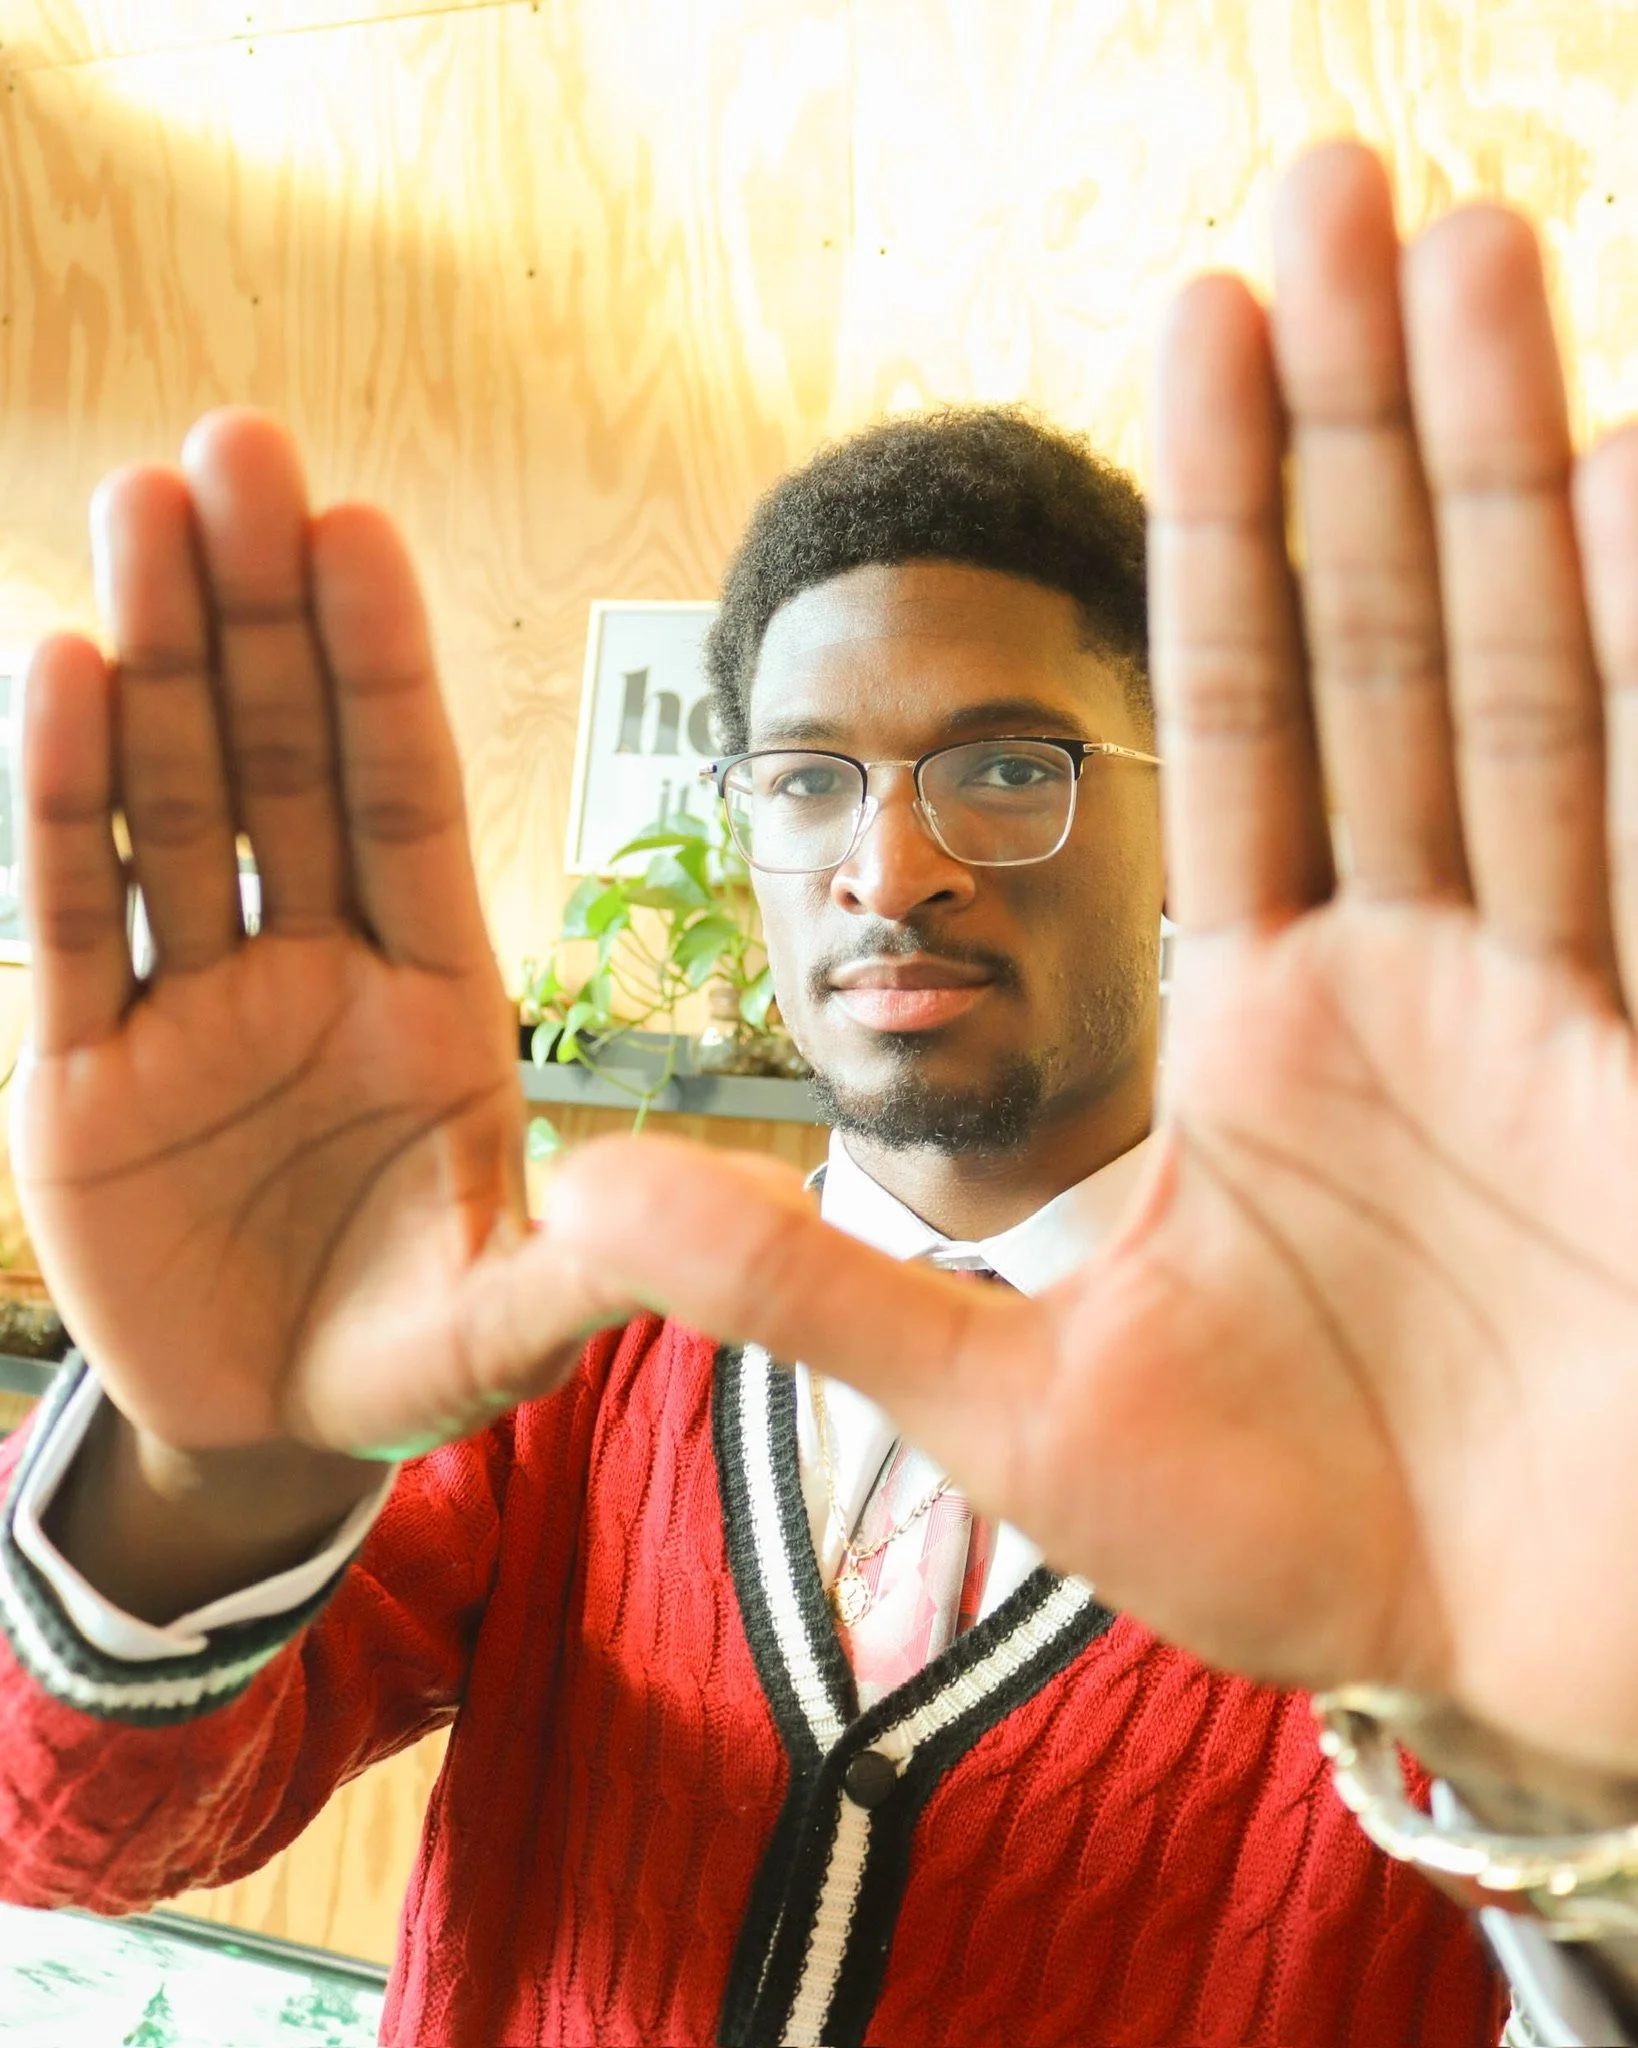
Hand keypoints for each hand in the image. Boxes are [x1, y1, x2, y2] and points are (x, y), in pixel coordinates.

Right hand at [16, 413, 643, 1460]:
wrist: (270, 1429)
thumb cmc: (411, 1350)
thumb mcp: (515, 1317)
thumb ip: (602, 1260)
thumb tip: (758, 1219)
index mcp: (433, 991)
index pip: (409, 800)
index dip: (383, 670)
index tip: (364, 533)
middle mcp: (312, 966)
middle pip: (284, 759)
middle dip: (260, 613)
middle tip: (239, 446)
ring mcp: (193, 1004)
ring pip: (171, 801)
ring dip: (153, 658)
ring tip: (137, 502)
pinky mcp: (81, 1070)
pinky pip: (72, 914)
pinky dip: (57, 800)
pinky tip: (54, 667)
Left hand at [541, 140, 1637, 1785]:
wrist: (1516, 1644)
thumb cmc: (1297, 1541)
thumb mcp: (1010, 1411)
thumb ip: (810, 1290)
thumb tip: (578, 1193)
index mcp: (1268, 1016)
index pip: (1232, 717)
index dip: (1222, 522)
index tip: (1197, 319)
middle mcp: (1411, 961)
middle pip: (1374, 641)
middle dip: (1356, 420)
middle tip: (1333, 187)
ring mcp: (1544, 987)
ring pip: (1511, 676)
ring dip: (1487, 463)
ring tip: (1459, 242)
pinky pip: (1630, 804)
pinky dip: (1635, 635)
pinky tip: (1634, 455)